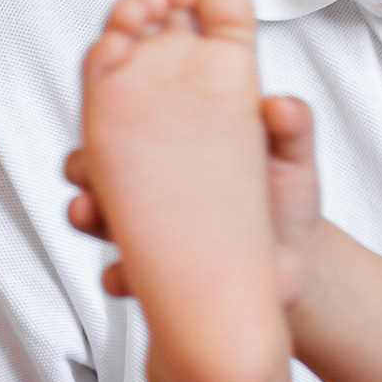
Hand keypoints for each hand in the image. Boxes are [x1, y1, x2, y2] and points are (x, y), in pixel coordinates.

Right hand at [65, 94, 322, 308]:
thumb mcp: (295, 157)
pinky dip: (118, 276)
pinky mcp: (154, 274)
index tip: (104, 105)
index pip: (129, 117)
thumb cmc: (289, 200)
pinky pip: (121, 275)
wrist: (298, 262)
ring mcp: (148, 228)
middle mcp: (153, 183)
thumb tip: (279, 106)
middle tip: (87, 169)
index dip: (109, 109)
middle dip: (83, 166)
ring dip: (86, 215)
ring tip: (89, 214)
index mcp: (177, 143)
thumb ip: (292, 126)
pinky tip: (123, 276)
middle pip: (94, 166)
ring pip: (95, 217)